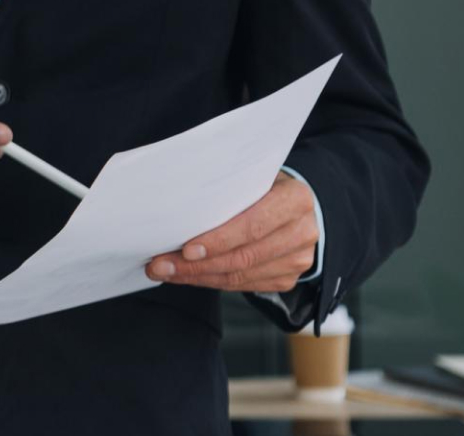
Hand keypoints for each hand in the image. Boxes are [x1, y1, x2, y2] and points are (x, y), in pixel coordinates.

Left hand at [146, 172, 318, 292]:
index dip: (218, 240)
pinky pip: (243, 285)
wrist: (292, 204)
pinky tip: (187, 275)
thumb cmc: (262, 187)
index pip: (253, 226)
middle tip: (161, 265)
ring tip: (166, 271)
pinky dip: (210, 281)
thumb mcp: (250, 178)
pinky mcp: (287, 278)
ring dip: (197, 276)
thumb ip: (226, 190)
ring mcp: (298, 259)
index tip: (185, 249)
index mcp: (295, 200)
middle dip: (196, 264)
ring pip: (240, 276)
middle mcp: (302, 231)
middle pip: (244, 257)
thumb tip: (176, 209)